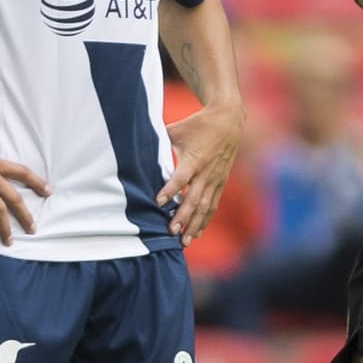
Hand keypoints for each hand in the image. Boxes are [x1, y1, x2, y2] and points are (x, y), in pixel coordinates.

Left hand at [157, 101, 243, 243]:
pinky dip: (205, 220)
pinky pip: (213, 204)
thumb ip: (158, 141)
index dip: (169, 190)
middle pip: (194, 198)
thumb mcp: (176, 130)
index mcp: (193, 158)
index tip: (158, 202)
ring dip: (195, 225)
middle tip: (171, 231)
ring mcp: (215, 179)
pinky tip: (196, 233)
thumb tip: (134, 148)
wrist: (228, 120)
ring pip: (205, 206)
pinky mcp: (221, 182)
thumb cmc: (197, 124)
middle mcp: (205, 171)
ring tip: (184, 241)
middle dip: (183, 217)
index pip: (181, 178)